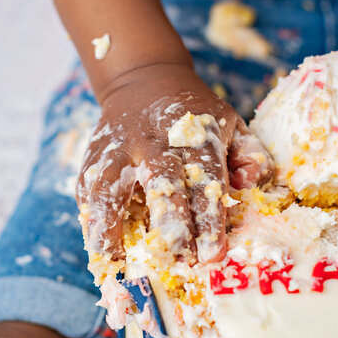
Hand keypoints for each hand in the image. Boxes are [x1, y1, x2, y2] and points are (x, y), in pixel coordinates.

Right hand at [77, 63, 273, 270]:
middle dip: (169, 221)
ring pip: (110, 185)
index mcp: (194, 137)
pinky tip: (97, 246)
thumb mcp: (231, 124)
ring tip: (116, 258)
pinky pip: (87, 190)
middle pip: (161, 181)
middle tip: (176, 258)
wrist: (142, 80)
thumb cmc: (195, 117)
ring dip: (111, 223)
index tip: (212, 254)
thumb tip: (247, 184)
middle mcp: (154, 142)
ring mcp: (118, 149)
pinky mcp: (93, 157)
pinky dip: (89, 219)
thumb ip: (250, 156)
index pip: (205, 179)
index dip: (209, 219)